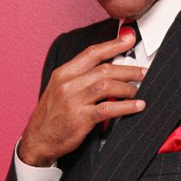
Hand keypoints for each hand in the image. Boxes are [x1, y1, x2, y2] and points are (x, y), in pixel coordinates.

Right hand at [18, 31, 145, 166]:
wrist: (37, 140)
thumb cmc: (52, 115)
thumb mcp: (60, 89)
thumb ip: (81, 77)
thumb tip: (108, 67)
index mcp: (64, 73)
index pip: (92, 53)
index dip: (113, 44)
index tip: (129, 39)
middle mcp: (68, 83)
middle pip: (105, 69)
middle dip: (128, 70)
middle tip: (143, 72)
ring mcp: (73, 100)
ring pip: (107, 85)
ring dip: (128, 87)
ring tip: (138, 91)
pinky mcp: (80, 118)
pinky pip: (108, 108)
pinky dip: (126, 106)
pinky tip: (137, 106)